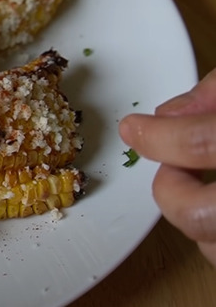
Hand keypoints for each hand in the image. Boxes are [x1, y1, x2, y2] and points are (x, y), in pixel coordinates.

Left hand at [119, 68, 215, 265]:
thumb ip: (214, 95)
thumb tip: (168, 112)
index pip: (205, 142)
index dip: (161, 137)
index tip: (134, 129)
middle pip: (202, 216)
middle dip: (172, 191)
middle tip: (174, 166)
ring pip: (211, 248)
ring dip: (191, 217)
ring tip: (199, 186)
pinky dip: (209, 235)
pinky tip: (211, 207)